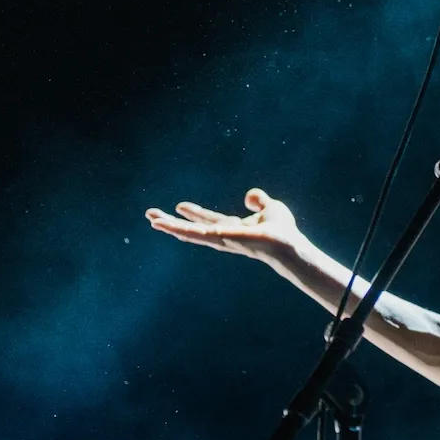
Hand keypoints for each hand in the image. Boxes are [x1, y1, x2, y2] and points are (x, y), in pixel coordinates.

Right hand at [146, 188, 306, 266]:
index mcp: (231, 228)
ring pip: (192, 234)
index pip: (208, 221)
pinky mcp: (224, 237)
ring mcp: (222, 238)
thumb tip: (249, 195)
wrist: (289, 243)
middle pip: (193, 229)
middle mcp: (223, 235)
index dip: (194, 213)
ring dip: (172, 227)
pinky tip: (171, 227)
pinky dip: (186, 231)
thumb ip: (259, 201)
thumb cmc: (282, 231)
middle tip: (150, 215)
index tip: (179, 206)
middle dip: (172, 223)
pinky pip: (201, 234)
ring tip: (153, 222)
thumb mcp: (271, 207)